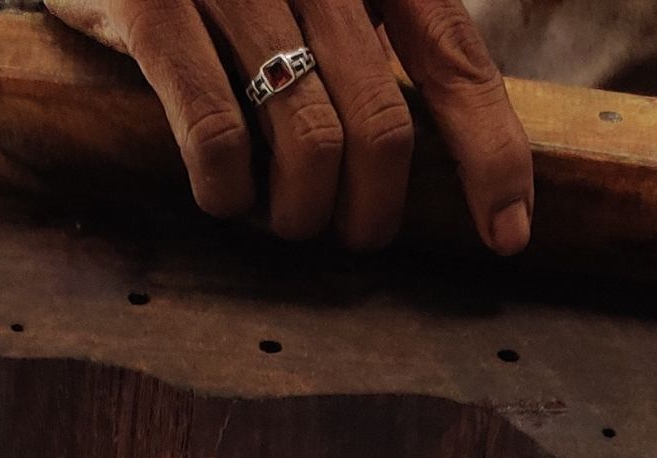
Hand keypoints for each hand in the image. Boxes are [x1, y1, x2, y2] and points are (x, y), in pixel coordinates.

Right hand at [45, 0, 533, 253]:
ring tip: (282, 217)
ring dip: (301, 214)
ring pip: (308, 144)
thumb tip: (460, 158)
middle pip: (383, 129)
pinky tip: (225, 198)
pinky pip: (216, 134)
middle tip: (352, 233)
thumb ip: (388, 42)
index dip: (493, 159)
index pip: (459, 63)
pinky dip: (229, 192)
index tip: (507, 236)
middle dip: (374, 212)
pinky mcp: (149, 5)